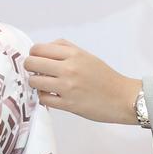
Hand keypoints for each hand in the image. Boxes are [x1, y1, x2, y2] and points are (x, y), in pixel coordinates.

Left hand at [26, 40, 141, 124]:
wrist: (122, 98)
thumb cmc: (104, 76)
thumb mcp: (85, 55)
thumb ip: (64, 48)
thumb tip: (42, 49)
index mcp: (73, 54)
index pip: (38, 49)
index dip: (34, 54)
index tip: (37, 60)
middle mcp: (68, 68)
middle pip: (31, 63)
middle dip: (30, 68)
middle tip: (38, 72)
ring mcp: (67, 87)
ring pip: (34, 81)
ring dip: (36, 83)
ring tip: (45, 85)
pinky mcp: (67, 104)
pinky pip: (43, 98)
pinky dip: (44, 97)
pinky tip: (51, 95)